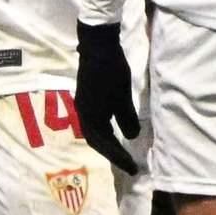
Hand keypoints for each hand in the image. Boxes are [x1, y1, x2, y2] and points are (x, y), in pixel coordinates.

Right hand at [73, 20, 141, 176]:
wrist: (97, 46)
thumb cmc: (112, 71)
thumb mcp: (123, 96)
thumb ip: (127, 118)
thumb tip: (132, 137)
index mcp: (90, 115)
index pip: (103, 143)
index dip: (118, 157)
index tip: (133, 168)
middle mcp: (83, 113)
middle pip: (96, 141)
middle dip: (112, 154)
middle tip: (129, 165)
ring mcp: (83, 105)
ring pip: (95, 132)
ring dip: (108, 144)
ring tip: (122, 153)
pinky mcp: (87, 98)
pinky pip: (95, 123)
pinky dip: (105, 132)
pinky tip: (115, 132)